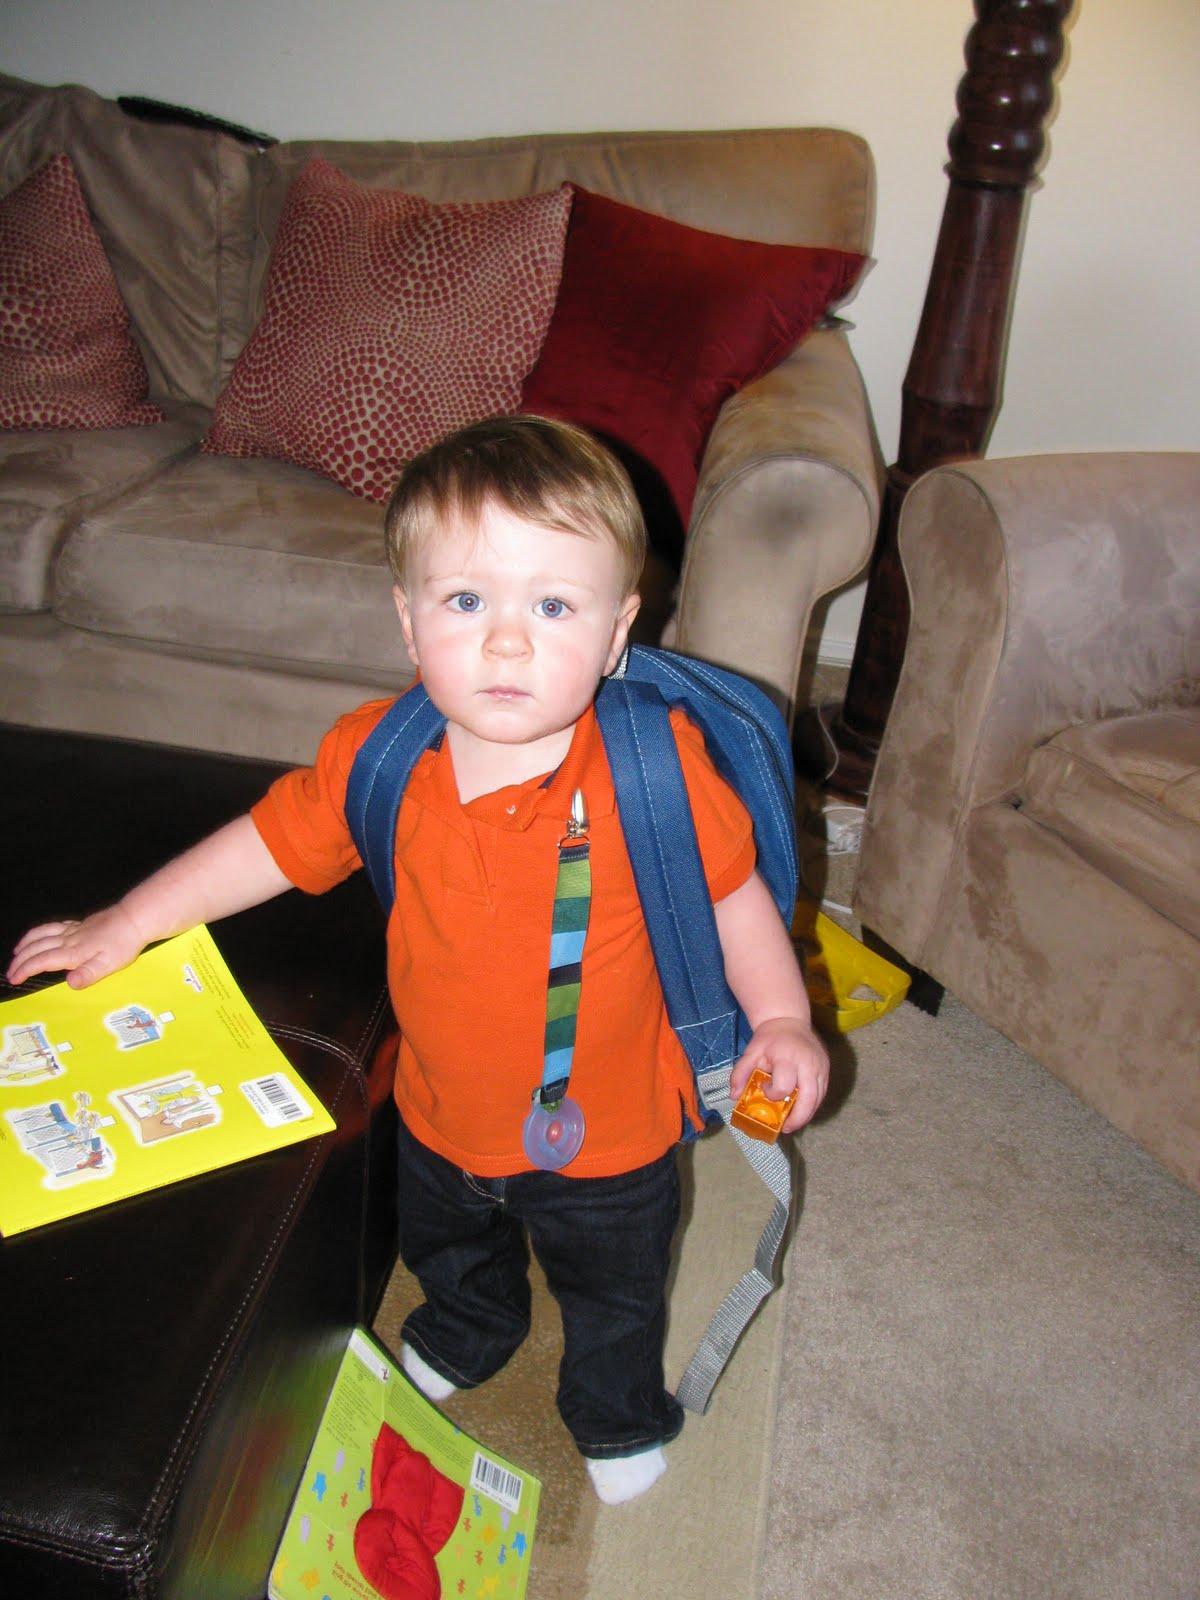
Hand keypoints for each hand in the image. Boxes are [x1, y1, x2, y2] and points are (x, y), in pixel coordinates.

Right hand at [7, 904, 147, 989]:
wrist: (134, 919)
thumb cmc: (123, 944)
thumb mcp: (109, 965)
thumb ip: (88, 975)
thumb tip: (69, 983)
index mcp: (73, 952)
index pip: (41, 962)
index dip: (25, 970)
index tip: (14, 979)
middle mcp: (68, 940)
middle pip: (36, 948)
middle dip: (20, 960)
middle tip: (10, 972)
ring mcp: (73, 930)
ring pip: (41, 934)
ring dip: (26, 943)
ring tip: (17, 952)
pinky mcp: (80, 924)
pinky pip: (52, 926)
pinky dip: (39, 931)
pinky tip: (40, 934)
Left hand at [729, 1016, 829, 1133]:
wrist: (789, 1018)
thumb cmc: (770, 1037)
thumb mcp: (751, 1051)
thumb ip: (740, 1072)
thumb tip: (734, 1096)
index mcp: (788, 1057)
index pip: (784, 1086)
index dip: (773, 1094)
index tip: (765, 1089)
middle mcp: (808, 1063)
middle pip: (809, 1099)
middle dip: (798, 1118)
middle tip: (786, 1128)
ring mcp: (821, 1066)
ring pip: (819, 1099)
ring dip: (806, 1114)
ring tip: (793, 1122)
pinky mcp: (827, 1068)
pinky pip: (822, 1092)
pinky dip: (812, 1105)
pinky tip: (801, 1109)